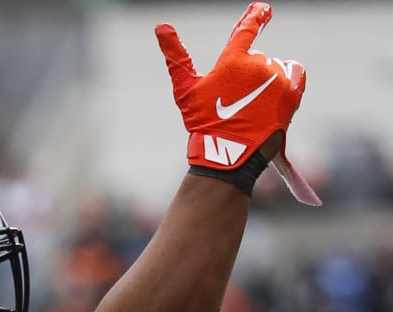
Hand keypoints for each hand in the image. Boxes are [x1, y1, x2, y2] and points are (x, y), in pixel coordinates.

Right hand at [156, 2, 319, 203]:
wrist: (230, 152)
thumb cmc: (202, 121)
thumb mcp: (184, 89)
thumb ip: (175, 56)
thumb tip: (161, 25)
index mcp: (233, 61)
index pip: (246, 30)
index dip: (255, 15)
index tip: (262, 7)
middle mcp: (259, 65)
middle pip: (256, 59)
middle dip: (246, 72)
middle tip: (234, 98)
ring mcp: (278, 79)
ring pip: (273, 68)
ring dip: (265, 79)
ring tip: (252, 103)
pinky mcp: (292, 92)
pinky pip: (295, 73)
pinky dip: (287, 78)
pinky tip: (275, 92)